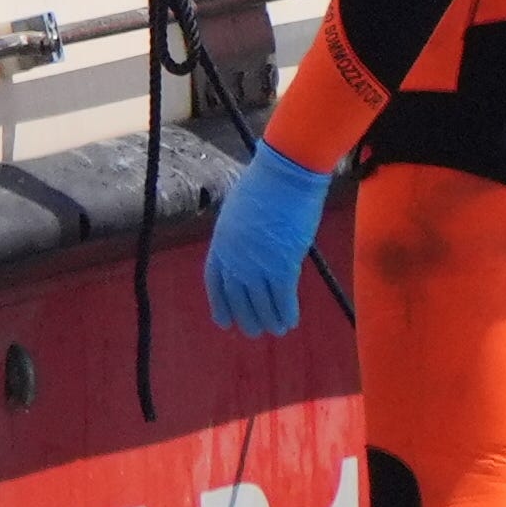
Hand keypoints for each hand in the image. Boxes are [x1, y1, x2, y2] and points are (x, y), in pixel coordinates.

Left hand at [205, 144, 330, 336]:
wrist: (285, 175)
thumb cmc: (264, 185)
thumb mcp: (239, 212)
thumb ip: (239, 238)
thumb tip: (249, 255)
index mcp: (221, 242)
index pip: (215, 281)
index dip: (220, 303)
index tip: (224, 320)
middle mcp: (235, 258)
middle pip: (237, 297)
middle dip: (246, 317)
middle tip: (253, 331)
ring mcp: (257, 264)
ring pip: (261, 303)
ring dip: (267, 320)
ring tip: (275, 331)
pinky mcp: (282, 266)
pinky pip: (283, 298)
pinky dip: (287, 313)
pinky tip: (290, 322)